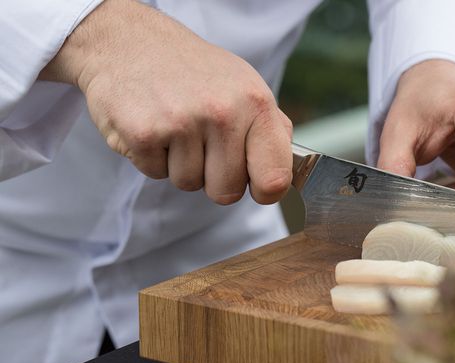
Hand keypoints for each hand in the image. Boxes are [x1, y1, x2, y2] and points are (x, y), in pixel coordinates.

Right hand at [39, 0, 291, 204]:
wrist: (131, 42)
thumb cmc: (194, 71)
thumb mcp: (244, 85)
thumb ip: (271, 126)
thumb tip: (289, 167)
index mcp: (256, 104)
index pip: (275, 179)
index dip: (265, 191)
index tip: (256, 185)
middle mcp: (222, 113)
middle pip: (227, 192)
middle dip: (213, 177)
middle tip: (202, 144)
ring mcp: (182, 123)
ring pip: (189, 184)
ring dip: (179, 164)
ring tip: (175, 126)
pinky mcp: (143, 133)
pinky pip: (156, 174)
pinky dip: (152, 157)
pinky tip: (154, 125)